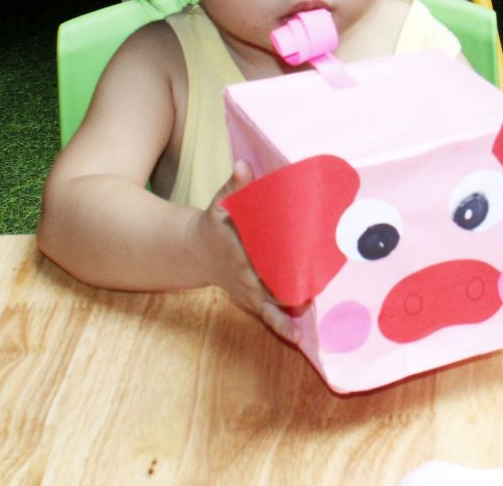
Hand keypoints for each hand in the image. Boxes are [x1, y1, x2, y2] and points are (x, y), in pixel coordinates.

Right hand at [195, 161, 303, 343]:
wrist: (196, 251)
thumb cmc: (213, 224)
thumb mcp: (219, 203)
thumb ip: (233, 185)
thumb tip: (243, 165)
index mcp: (237, 257)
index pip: (255, 268)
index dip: (272, 276)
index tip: (289, 283)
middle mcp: (242, 280)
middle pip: (266, 295)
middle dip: (284, 304)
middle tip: (307, 307)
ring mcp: (246, 293)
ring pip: (267, 310)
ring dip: (284, 320)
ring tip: (302, 335)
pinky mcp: (251, 300)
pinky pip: (267, 315)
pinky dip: (280, 325)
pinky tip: (299, 338)